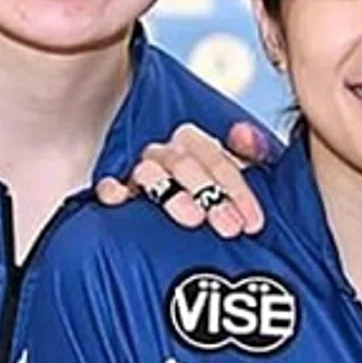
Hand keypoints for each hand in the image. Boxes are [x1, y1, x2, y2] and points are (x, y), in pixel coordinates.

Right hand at [95, 121, 271, 237]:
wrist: (192, 231)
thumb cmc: (220, 204)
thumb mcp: (243, 181)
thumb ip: (253, 153)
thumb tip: (243, 131)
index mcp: (198, 147)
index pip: (218, 158)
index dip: (238, 190)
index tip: (253, 223)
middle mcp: (167, 155)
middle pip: (184, 163)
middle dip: (211, 194)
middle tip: (229, 227)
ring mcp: (140, 174)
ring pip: (150, 171)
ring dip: (173, 194)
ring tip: (194, 219)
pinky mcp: (118, 194)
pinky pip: (108, 186)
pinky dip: (113, 190)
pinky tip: (122, 201)